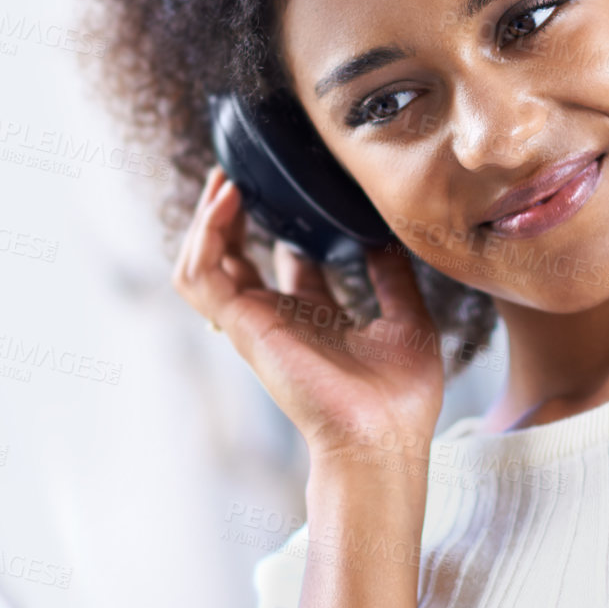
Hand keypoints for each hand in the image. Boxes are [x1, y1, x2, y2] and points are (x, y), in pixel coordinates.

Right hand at [172, 166, 446, 467]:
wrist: (383, 438)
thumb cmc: (399, 398)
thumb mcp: (407, 319)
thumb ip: (393, 279)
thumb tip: (389, 238)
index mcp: (315, 318)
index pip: (287, 263)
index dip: (285, 223)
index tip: (294, 185)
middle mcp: (279, 318)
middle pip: (238, 255)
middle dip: (235, 212)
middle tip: (245, 169)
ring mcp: (255, 322)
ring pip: (206, 262)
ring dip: (209, 219)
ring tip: (227, 178)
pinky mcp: (242, 325)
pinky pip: (202, 276)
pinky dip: (206, 235)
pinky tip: (228, 201)